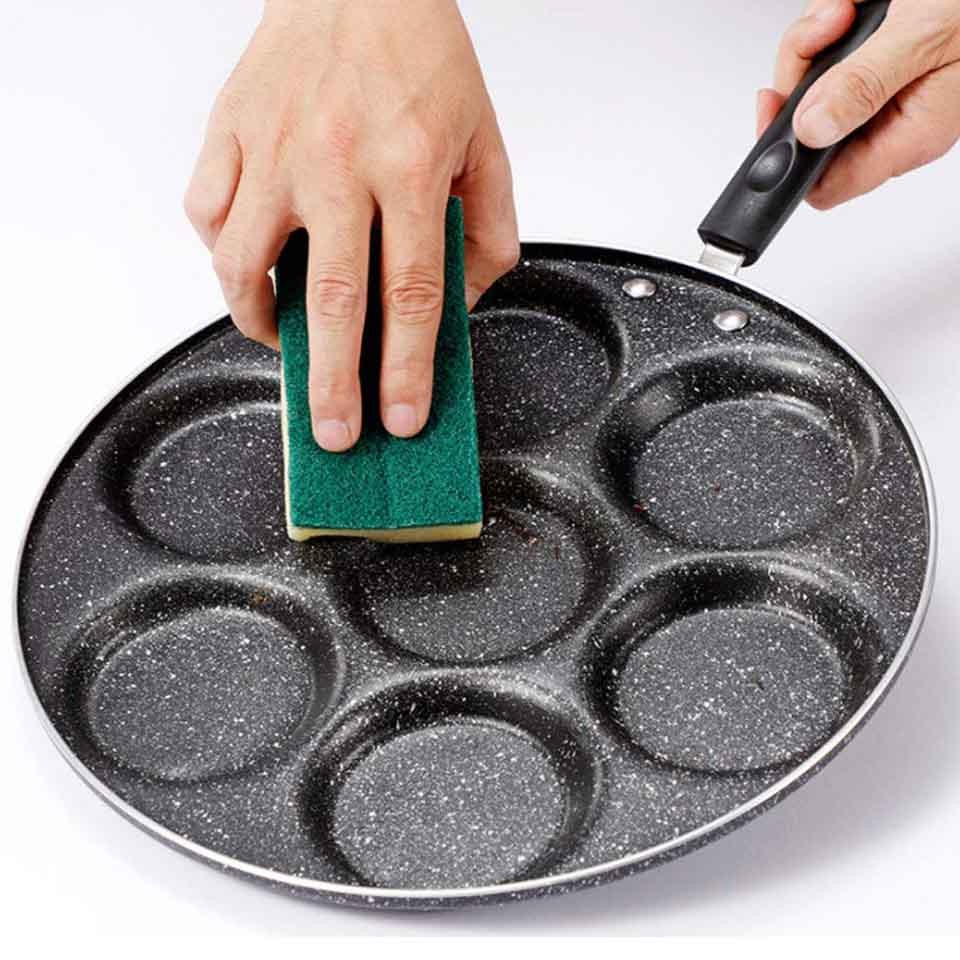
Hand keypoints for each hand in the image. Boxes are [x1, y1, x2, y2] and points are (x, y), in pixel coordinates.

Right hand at [184, 0, 518, 450]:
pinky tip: (246, 270)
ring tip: (281, 349)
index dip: (406, 368)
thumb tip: (460, 306)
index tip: (401, 417)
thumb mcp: (484, 143)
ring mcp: (274, 148)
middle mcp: (336, 163)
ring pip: (244, 261)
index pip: (410, 294)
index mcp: (409, 168)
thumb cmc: (421, 57)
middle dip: (332, 382)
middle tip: (334, 434)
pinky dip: (221, 255)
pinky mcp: (229, 130)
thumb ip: (483, 231)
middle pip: (330, 299)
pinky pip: (207, 212)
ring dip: (259, 323)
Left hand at [758, 0, 959, 208]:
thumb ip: (862, 87)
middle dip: (804, 71)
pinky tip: (859, 1)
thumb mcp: (924, 38)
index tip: (773, 109)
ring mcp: (892, 85)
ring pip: (818, 80)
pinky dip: (838, 18)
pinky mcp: (887, 55)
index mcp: (911, 134)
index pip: (828, 184)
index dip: (789, 155)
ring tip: (850, 6)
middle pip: (812, 123)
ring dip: (820, 35)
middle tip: (826, 29)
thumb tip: (811, 131)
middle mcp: (899, 117)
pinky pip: (837, 49)